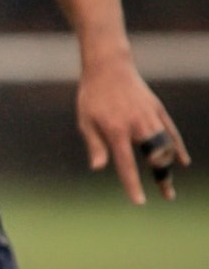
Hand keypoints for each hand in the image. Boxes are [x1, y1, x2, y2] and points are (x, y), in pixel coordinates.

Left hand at [78, 53, 189, 202]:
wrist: (108, 67)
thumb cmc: (92, 96)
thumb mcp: (85, 120)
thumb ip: (95, 145)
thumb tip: (98, 168)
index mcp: (116, 130)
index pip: (127, 164)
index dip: (133, 184)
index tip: (139, 201)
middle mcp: (137, 125)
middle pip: (154, 156)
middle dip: (162, 177)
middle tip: (168, 195)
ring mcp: (149, 116)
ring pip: (166, 145)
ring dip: (169, 166)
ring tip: (169, 184)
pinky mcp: (157, 109)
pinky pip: (171, 131)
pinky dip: (177, 146)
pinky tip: (182, 161)